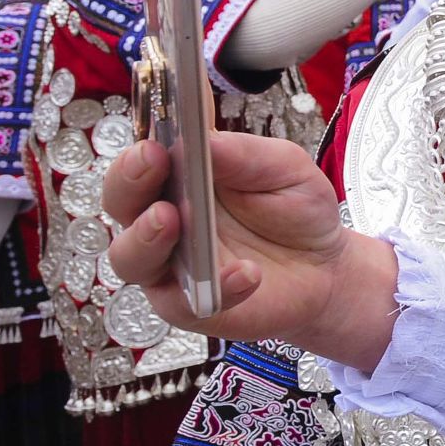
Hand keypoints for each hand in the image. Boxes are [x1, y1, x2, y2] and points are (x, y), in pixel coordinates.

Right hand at [101, 132, 402, 371]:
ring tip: (170, 219)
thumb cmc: (294, 211)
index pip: (140, 160)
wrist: (323, 267)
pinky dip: (217, 286)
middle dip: (128, 182)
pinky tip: (247, 273)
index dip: (139, 150)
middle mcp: (162, 218)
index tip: (153, 141)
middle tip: (149, 163)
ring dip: (145, 237)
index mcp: (178, 177)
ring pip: (131, 257)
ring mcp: (169, 265)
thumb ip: (247, 155)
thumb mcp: (285, 170)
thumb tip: (208, 140)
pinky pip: (185, 302)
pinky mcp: (189, 305)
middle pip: (121, 202)